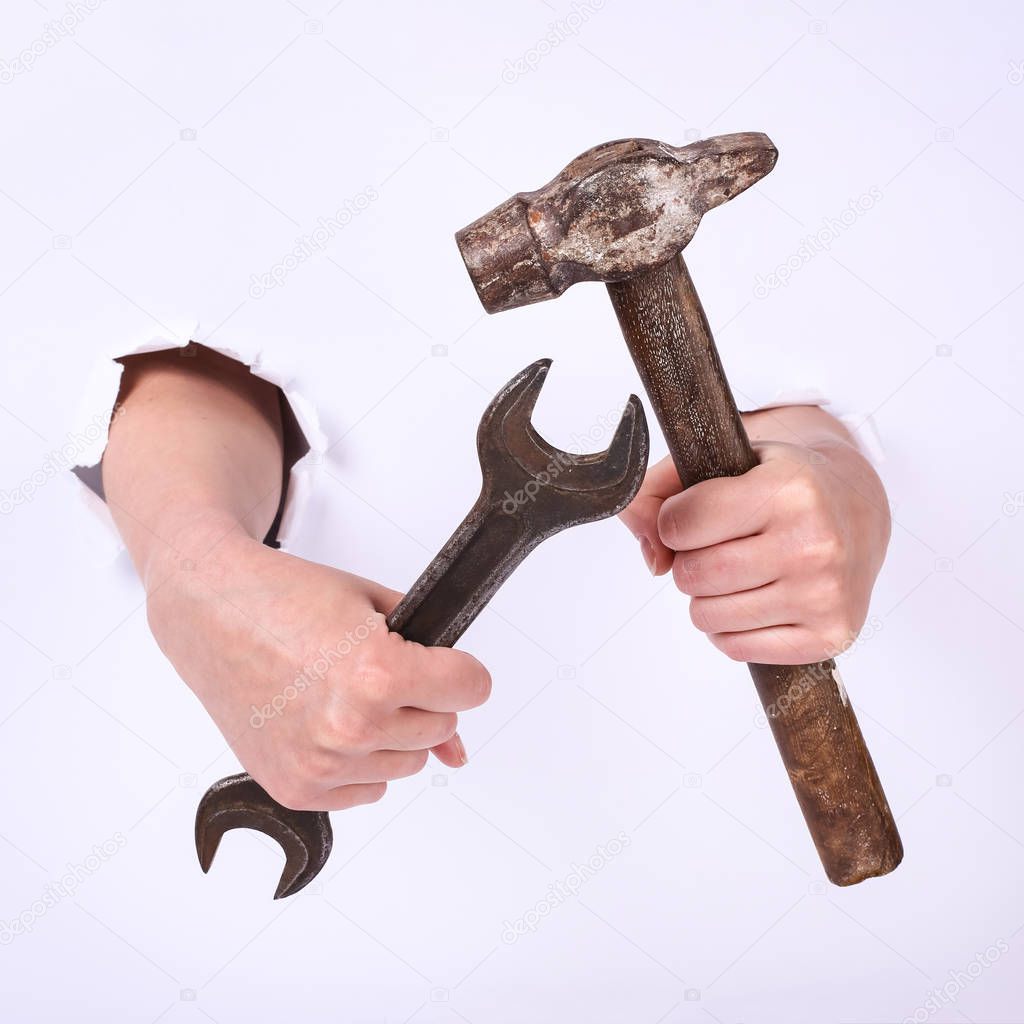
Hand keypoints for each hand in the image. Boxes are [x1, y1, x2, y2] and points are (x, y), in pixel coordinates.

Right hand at [146, 522, 491, 809]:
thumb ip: (432, 667)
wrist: (210, 613)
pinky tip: (328, 721)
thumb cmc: (284, 600)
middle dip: (423, 698)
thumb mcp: (374, 607)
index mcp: (376, 674)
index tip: (441, 664)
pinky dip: (360, 762)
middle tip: (377, 669)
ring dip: (393, 733)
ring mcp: (321, 764)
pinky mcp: (296, 788)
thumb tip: (458, 747)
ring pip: (409, 763)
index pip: (471, 688)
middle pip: (442, 727)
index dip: (459, 669)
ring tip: (347, 692)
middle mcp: (350, 727)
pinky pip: (369, 789)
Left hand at [620, 406, 889, 664]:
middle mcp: (813, 543)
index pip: (682, 522)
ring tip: (735, 572)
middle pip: (693, 574)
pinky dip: (728, 629)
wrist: (858, 508)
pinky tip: (751, 600)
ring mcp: (824, 595)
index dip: (673, 521)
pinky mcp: (828, 637)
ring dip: (705, 598)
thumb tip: (652, 560)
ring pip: (708, 616)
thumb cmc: (782, 484)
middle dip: (688, 562)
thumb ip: (659, 489)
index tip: (692, 516)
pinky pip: (736, 648)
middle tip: (714, 547)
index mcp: (789, 489)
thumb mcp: (725, 459)